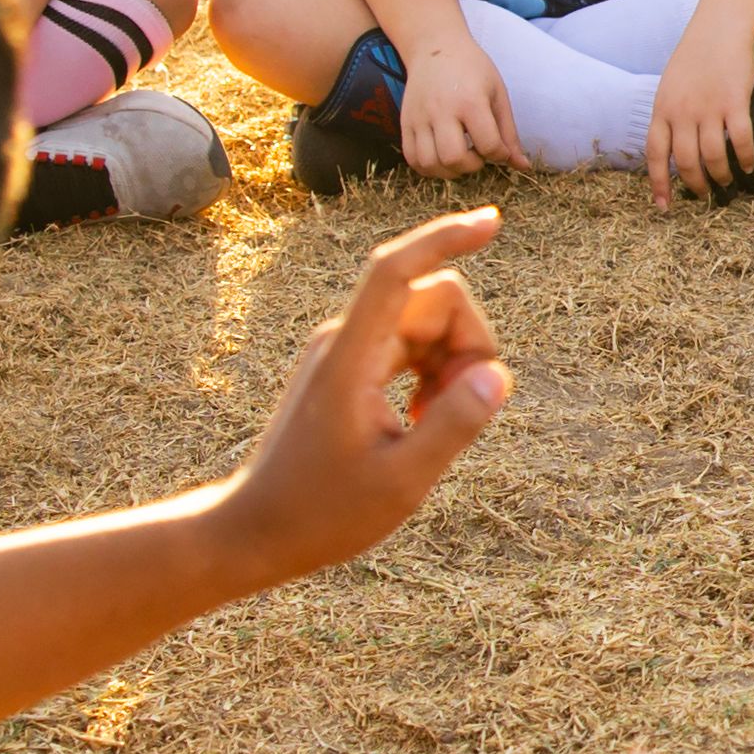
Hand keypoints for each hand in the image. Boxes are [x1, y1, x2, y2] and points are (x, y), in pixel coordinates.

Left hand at [207, 211, 513, 585]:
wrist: (255, 530)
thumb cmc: (323, 513)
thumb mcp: (402, 481)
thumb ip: (453, 424)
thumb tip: (498, 376)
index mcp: (349, 357)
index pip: (397, 270)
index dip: (445, 238)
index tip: (492, 222)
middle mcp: (344, 340)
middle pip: (433, 301)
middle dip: (468, 345)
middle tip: (456, 411)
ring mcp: (344, 352)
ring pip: (427, 324)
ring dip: (452, 365)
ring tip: (433, 425)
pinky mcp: (348, 368)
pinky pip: (410, 346)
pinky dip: (432, 375)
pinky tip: (420, 422)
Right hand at [396, 27, 523, 176]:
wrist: (435, 47)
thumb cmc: (472, 69)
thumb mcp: (497, 94)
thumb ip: (509, 133)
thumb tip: (523, 166)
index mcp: (470, 101)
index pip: (488, 144)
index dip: (499, 155)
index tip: (499, 149)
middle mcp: (441, 111)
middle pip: (453, 158)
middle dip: (472, 166)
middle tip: (478, 155)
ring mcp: (419, 117)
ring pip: (429, 163)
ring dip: (448, 171)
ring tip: (459, 158)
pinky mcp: (405, 122)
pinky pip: (411, 158)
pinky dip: (427, 167)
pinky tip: (441, 158)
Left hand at [647, 8, 753, 205]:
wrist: (717, 29)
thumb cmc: (694, 58)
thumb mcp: (669, 87)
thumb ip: (669, 116)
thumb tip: (674, 150)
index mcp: (662, 110)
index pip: (656, 156)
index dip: (659, 184)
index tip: (664, 207)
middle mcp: (682, 113)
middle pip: (687, 162)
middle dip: (696, 184)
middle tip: (705, 193)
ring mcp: (709, 109)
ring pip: (713, 157)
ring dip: (721, 175)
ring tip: (727, 181)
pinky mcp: (735, 103)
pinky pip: (740, 141)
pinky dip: (745, 158)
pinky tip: (748, 165)